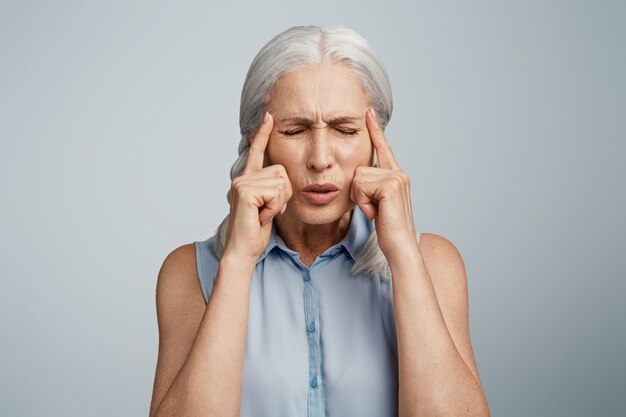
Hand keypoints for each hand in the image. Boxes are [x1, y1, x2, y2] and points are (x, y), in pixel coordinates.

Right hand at [223, 111, 292, 262]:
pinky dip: (274, 208)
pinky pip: (276, 193)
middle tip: (269, 211)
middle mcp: (243, 177)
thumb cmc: (257, 231)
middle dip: (284, 195)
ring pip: (281, 183)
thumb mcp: (270, 206)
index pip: (258, 152)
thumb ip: (273, 189)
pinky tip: (261, 217)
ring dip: (279, 203)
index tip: (269, 116)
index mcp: (248, 179)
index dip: (263, 134)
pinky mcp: (245, 191)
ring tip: (264, 215)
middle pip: (282, 171)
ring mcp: (242, 183)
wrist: (244, 250)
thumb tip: (283, 180)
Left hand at [350, 108, 417, 258]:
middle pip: (359, 169)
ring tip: (375, 212)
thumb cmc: (387, 228)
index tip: (368, 111)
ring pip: (357, 178)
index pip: (383, 148)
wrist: (399, 246)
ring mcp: (396, 178)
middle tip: (373, 210)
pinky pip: (360, 186)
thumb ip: (371, 187)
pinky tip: (375, 213)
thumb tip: (357, 177)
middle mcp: (398, 173)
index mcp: (395, 175)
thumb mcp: (376, 203)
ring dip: (360, 199)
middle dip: (358, 193)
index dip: (375, 130)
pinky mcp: (391, 186)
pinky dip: (362, 203)